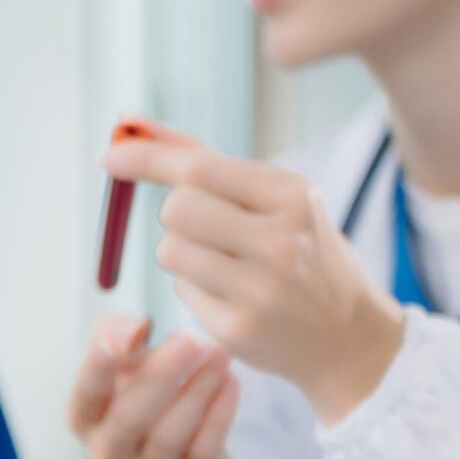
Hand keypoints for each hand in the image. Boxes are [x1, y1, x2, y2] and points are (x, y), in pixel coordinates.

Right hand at [68, 315, 251, 458]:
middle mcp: (107, 453)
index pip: (87, 390)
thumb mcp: (126, 371)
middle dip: (163, 374)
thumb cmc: (148, 408)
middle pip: (130, 417)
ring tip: (218, 354)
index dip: (105, 360)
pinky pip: (203, 450)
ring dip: (196, 390)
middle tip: (193, 340)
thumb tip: (137, 327)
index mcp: (84, 419)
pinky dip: (219, 413)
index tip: (136, 327)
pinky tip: (231, 382)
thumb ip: (120, 337)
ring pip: (168, 436)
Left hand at [103, 119, 404, 424]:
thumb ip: (202, 159)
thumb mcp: (274, 198)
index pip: (197, 170)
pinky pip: (182, 292)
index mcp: (291, 195)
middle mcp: (280, 241)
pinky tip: (232, 296)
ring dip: (181, 253)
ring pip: (171, 251)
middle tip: (204, 227)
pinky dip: (195, 289)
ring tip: (222, 263)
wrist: (349, 333)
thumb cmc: (301, 251)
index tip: (110, 154)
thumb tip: (128, 125)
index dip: (146, 160)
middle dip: (175, 215)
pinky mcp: (239, 329)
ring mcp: (260, 289)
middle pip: (176, 210)